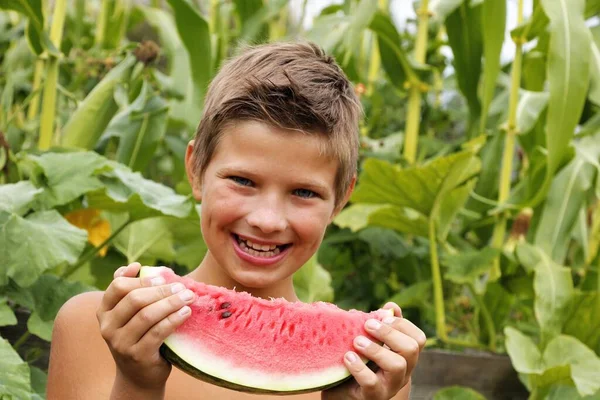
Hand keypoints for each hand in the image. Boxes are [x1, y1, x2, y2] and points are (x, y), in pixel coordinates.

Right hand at [96, 262, 195, 390]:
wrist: (139, 375)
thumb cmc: (138, 336)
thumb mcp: (130, 315)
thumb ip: (130, 291)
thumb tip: (135, 266)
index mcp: (104, 312)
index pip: (117, 287)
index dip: (140, 279)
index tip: (161, 276)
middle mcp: (108, 327)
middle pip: (134, 299)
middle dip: (161, 290)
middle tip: (181, 287)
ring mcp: (120, 343)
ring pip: (147, 315)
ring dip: (171, 303)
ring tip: (188, 297)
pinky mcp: (137, 355)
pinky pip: (158, 332)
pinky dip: (174, 319)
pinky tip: (186, 312)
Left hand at [322, 303, 425, 399]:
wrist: (342, 392)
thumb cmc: (360, 362)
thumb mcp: (371, 342)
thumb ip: (382, 325)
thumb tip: (391, 307)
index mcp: (405, 357)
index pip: (419, 339)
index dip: (403, 325)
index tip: (382, 317)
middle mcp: (403, 372)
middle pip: (411, 349)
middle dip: (389, 333)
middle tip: (367, 325)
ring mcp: (390, 386)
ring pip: (397, 366)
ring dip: (376, 349)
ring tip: (357, 341)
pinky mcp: (373, 396)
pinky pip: (372, 382)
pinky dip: (359, 367)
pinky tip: (348, 357)